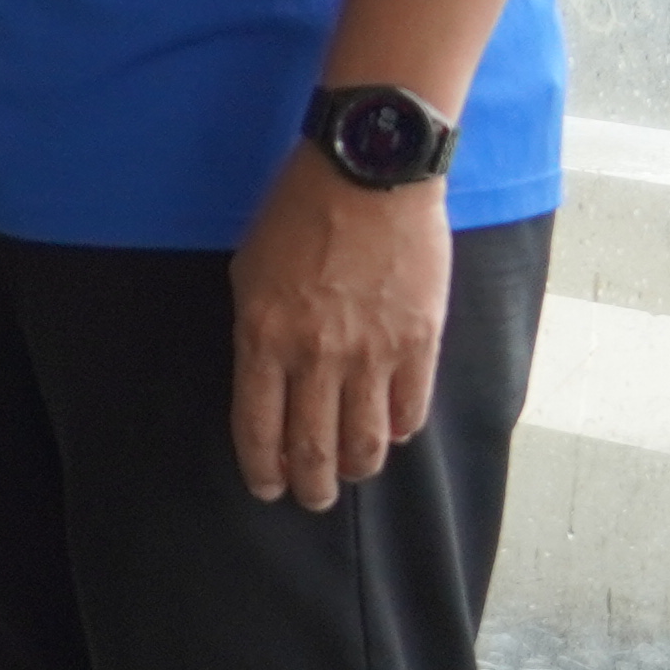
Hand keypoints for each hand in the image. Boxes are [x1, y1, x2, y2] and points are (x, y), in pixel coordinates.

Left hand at [228, 151, 448, 509]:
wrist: (370, 171)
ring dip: (355, 469)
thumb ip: (258, 333)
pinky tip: (390, 431)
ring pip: (365, 444)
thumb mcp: (250, 273)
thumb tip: (271, 383)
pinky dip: (398, 430)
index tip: (267, 488)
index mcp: (263, 339)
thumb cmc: (297, 212)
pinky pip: (410, 410)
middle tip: (311, 498)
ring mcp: (372, 354)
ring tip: (350, 474)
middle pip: (313, 450)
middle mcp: (316, 357)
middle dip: (309, 487)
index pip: (258, 429)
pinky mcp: (419, 342)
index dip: (262, 470)